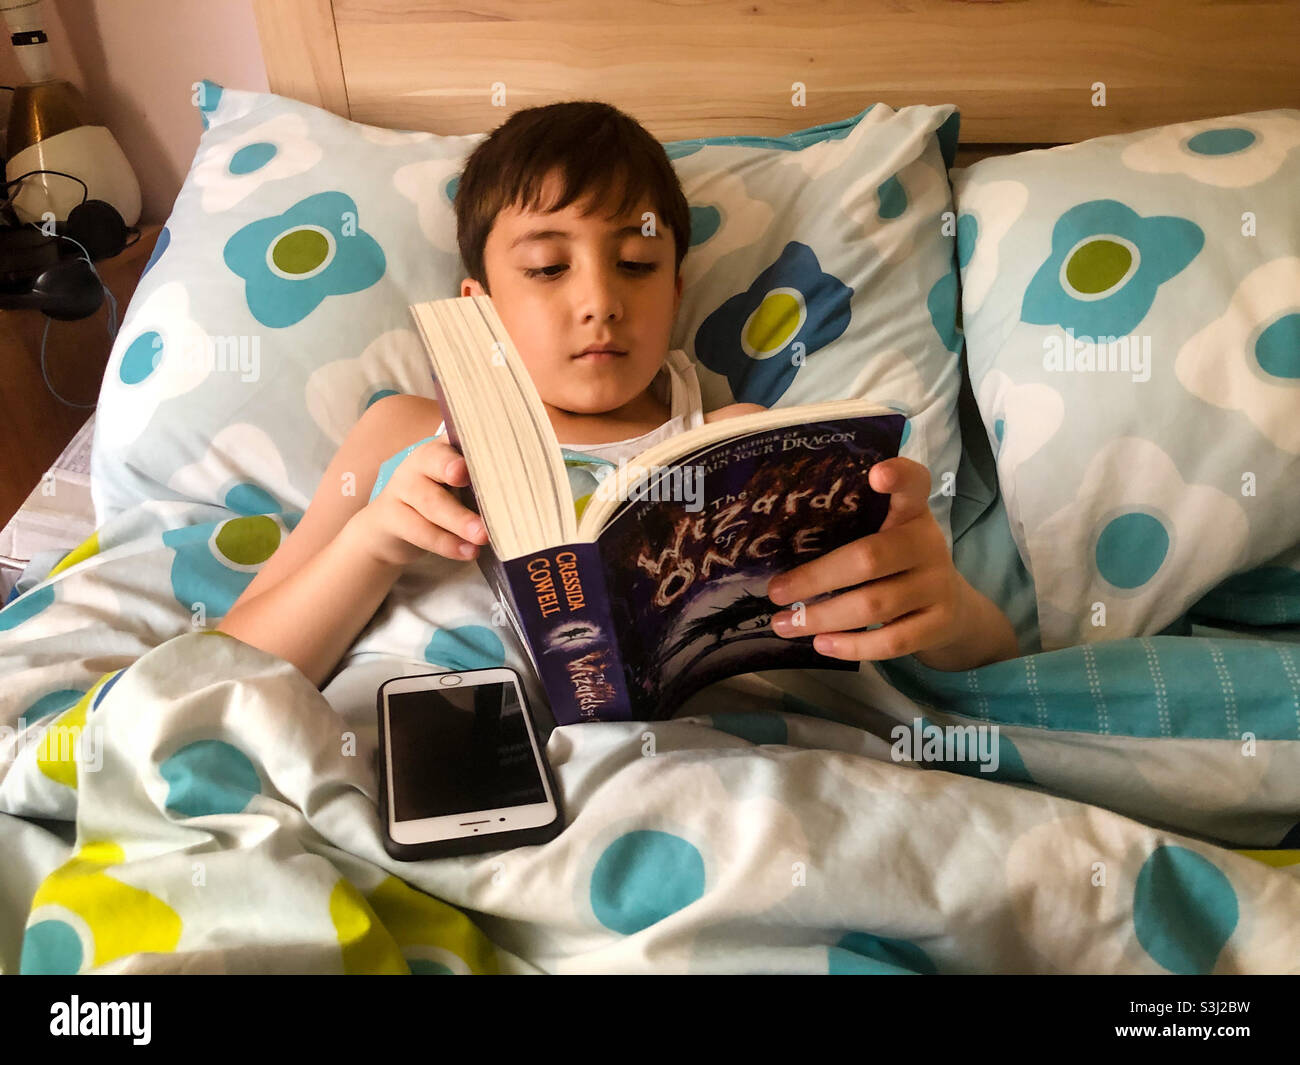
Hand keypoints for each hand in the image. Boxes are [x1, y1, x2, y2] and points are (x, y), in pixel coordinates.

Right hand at [346, 440, 490, 566]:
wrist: (389, 529)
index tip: (488, 451)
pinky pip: (418, 529)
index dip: (470, 442)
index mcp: (442, 448)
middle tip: (485, 493)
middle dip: (460, 474)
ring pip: (430, 502)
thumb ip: (483, 484)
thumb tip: (520, 495)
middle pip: (438, 463)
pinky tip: (467, 552)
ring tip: (483, 536)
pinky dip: (446, 543)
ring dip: (459, 520)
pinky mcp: (390, 516)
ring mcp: (401, 487)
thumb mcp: (459, 488)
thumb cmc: (439, 502)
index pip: (457, 436)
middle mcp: (419, 461)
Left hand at [765, 456, 984, 665]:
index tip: (875, 474)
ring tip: (784, 624)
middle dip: (815, 578)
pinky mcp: (938, 624)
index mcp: (912, 512)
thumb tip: (775, 548)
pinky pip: (892, 641)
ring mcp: (937, 586)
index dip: (898, 476)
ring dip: (823, 618)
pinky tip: (822, 643)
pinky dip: (852, 646)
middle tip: (775, 592)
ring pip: (874, 605)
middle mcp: (928, 544)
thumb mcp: (887, 533)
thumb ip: (850, 527)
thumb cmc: (899, 563)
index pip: (914, 484)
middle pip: (869, 558)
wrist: (953, 609)